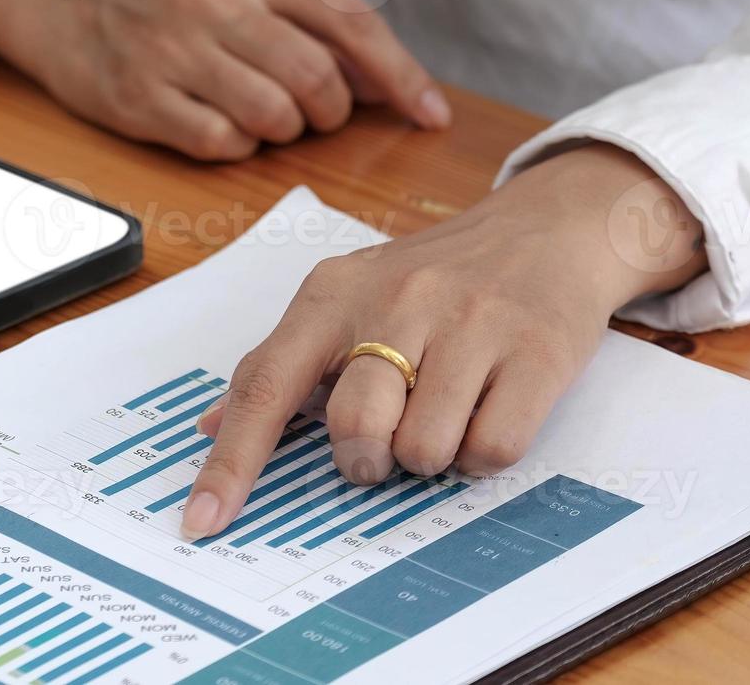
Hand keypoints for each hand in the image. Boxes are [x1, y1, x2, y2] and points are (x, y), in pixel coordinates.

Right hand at [0, 0, 449, 160]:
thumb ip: (305, 14)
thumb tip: (382, 81)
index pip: (351, 24)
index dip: (401, 77)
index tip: (431, 115)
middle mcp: (216, 0)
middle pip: (318, 81)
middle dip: (330, 112)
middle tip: (313, 112)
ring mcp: (174, 51)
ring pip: (274, 118)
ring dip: (281, 130)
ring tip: (258, 111)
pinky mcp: (139, 98)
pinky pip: (221, 144)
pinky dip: (235, 146)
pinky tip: (217, 123)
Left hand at [179, 144, 707, 539]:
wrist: (546, 227)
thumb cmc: (433, 277)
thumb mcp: (346, 296)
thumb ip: (280, 362)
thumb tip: (209, 426)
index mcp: (332, 294)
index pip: (265, 385)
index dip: (232, 461)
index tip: (202, 521)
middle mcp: (396, 302)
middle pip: (354, 427)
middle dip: (365, 460)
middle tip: (385, 443)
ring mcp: (470, 323)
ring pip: (425, 449)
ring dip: (430, 458)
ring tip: (444, 414)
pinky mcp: (536, 350)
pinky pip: (493, 449)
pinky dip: (483, 456)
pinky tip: (486, 413)